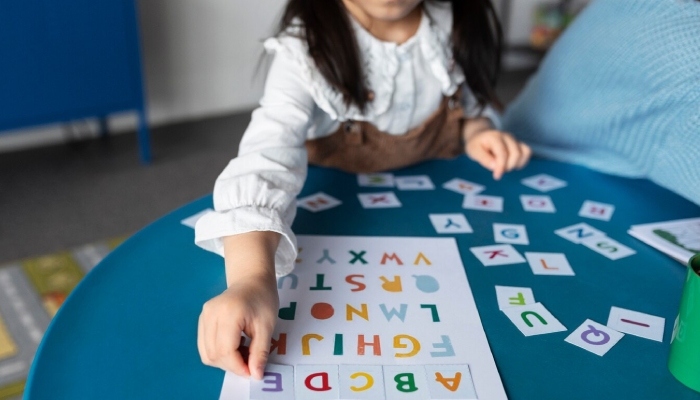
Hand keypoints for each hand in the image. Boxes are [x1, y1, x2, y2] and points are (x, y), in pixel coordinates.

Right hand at [198, 231, 280, 379]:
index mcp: (229, 313)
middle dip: (232, 365)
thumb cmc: (263, 299)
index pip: (225, 350)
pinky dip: (218, 352)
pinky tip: (234, 345)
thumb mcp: (267, 326)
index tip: (252, 371)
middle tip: (250, 362)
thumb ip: (260, 352)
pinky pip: (205, 345)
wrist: (252, 279)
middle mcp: (211, 314)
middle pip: (213, 354)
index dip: (238, 366)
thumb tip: (255, 375)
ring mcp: (204, 315)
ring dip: (224, 360)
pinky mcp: (202, 318)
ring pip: (206, 353)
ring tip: (243, 351)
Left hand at [464, 123, 530, 179]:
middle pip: (516, 154)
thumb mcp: (474, 151)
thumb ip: (484, 159)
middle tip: (498, 171)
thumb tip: (495, 167)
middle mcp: (507, 136)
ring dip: (515, 164)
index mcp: (495, 137)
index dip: (501, 166)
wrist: (481, 136)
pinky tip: (512, 165)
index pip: (502, 153)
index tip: (496, 176)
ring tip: (504, 167)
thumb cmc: (477, 145)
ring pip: (524, 152)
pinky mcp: (519, 143)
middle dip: (508, 166)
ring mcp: (514, 139)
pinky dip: (522, 161)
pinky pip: (527, 152)